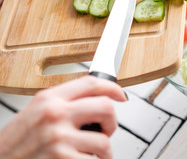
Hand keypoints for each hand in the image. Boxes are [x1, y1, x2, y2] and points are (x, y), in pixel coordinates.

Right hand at [0, 76, 127, 158]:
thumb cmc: (16, 143)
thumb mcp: (36, 112)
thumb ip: (63, 103)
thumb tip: (94, 99)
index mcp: (49, 99)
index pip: (91, 83)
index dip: (112, 88)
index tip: (121, 95)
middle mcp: (55, 114)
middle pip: (106, 107)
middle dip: (112, 122)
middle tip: (105, 131)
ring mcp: (59, 138)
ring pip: (104, 140)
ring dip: (103, 151)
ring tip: (91, 154)